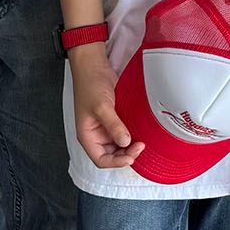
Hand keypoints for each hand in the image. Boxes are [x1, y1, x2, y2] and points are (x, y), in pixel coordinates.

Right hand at [70, 48, 143, 169]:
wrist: (94, 66)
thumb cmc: (90, 84)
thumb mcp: (102, 106)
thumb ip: (114, 125)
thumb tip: (126, 142)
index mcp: (87, 136)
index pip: (101, 159)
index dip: (116, 162)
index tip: (130, 157)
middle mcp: (96, 134)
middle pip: (112, 155)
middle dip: (126, 154)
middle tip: (140, 146)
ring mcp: (106, 127)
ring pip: (119, 145)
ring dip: (130, 146)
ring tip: (141, 140)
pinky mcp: (115, 119)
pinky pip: (124, 133)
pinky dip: (132, 135)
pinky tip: (140, 131)